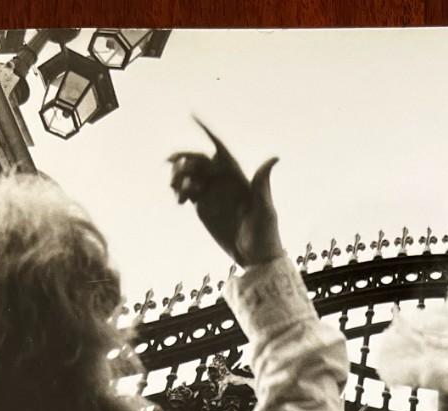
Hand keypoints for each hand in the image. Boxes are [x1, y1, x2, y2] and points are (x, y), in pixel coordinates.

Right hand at [168, 119, 282, 266]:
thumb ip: (262, 182)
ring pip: (190, 174)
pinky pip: (186, 192)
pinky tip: (179, 200)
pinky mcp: (203, 207)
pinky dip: (179, 191)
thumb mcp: (265, 208)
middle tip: (173, 165)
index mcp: (238, 176)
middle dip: (185, 158)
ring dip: (179, 175)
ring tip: (176, 188)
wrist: (255, 257)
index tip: (192, 116)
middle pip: (199, 160)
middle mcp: (223, 181)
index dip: (207, 131)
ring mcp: (212, 193)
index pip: (219, 148)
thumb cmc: (265, 233)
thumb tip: (274, 157)